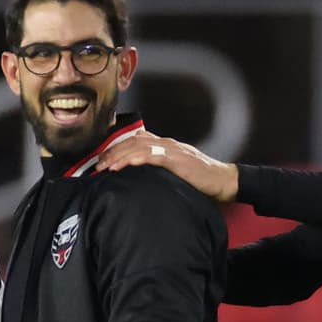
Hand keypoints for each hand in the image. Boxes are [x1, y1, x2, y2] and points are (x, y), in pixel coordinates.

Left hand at [95, 131, 239, 201]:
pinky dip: (136, 158)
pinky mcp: (177, 159)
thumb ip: (161, 167)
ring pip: (138, 146)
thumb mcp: (177, 170)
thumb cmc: (202, 179)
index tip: (103, 161)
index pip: (134, 141)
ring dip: (119, 156)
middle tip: (97, 166)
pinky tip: (125, 164)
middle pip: (132, 142)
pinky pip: (153, 155)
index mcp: (165, 145)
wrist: (223, 181)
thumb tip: (141, 173)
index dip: (116, 149)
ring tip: (106, 167)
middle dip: (112, 153)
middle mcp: (166, 143)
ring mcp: (172, 149)